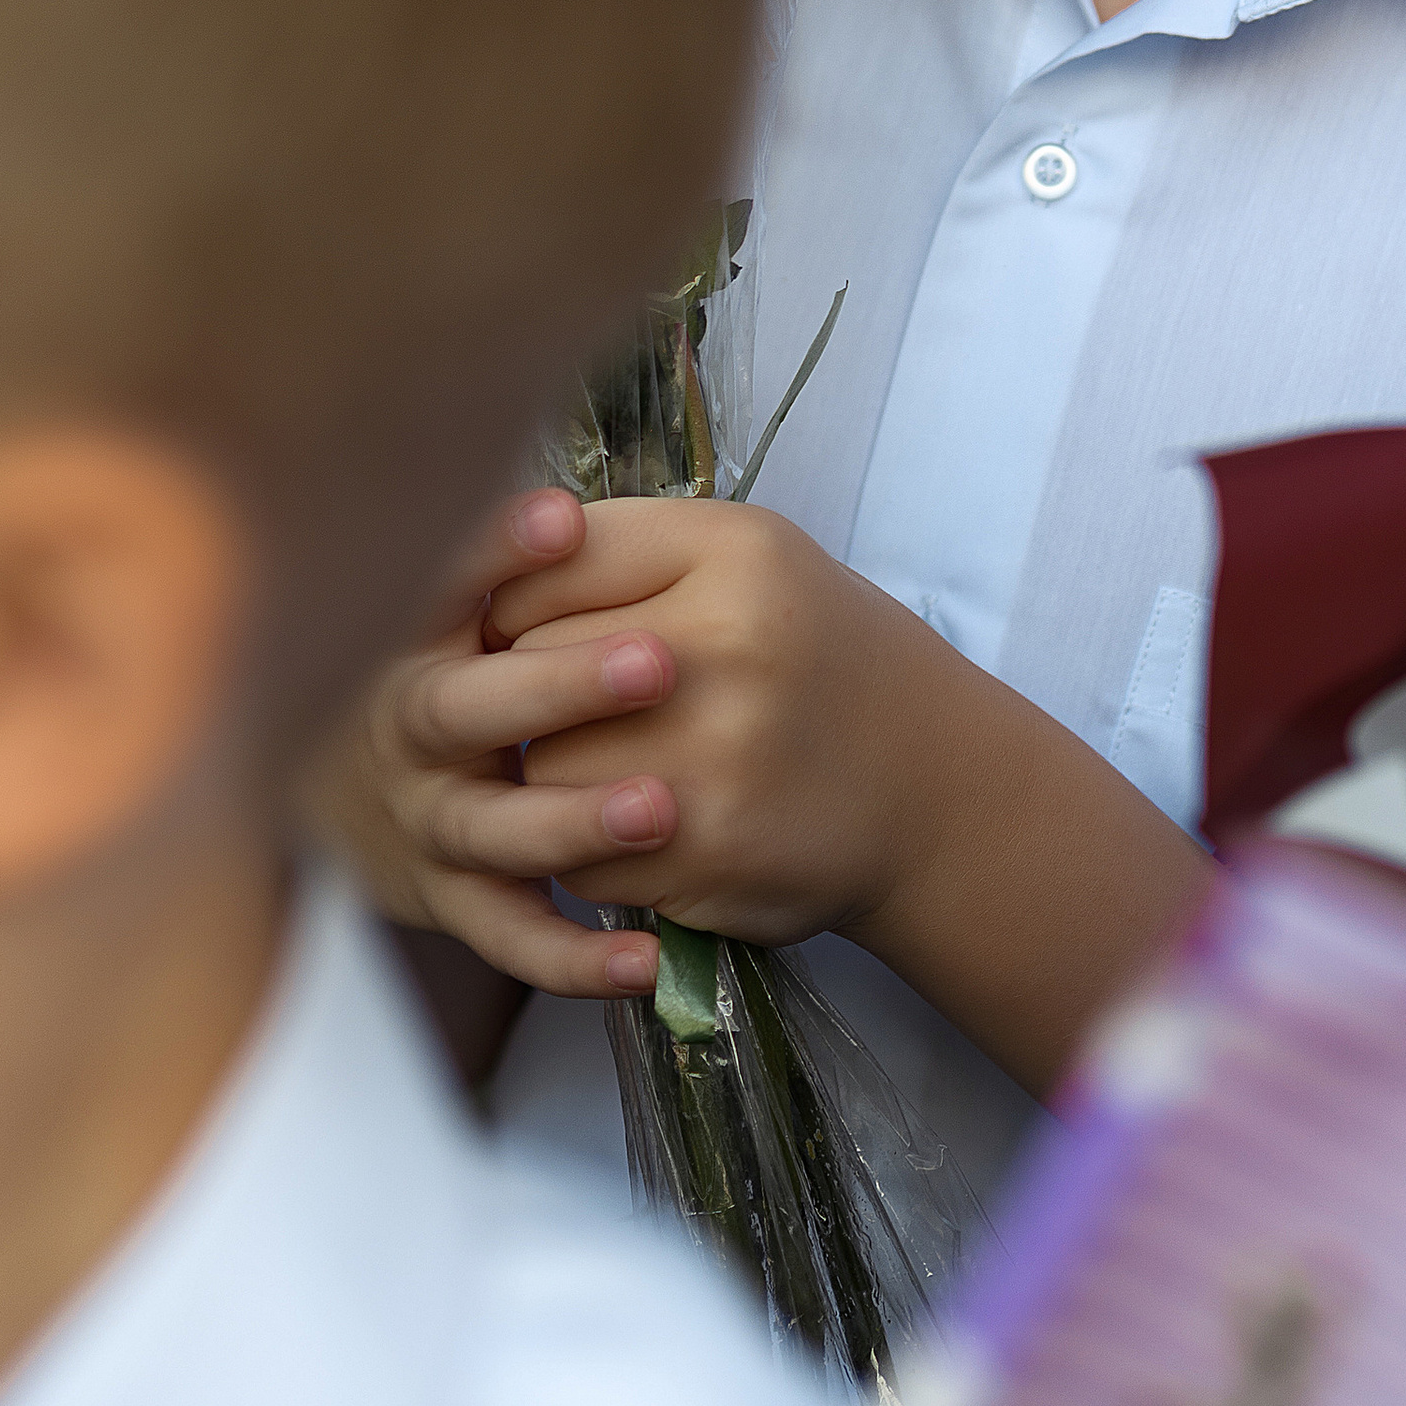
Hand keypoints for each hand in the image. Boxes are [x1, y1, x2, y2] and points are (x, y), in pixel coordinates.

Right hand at [305, 484, 677, 1001]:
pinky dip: (573, 955)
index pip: (442, 582)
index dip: (494, 552)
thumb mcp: (451, 598)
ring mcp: (430, 818)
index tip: (563, 522)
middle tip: (656, 664)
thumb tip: (569, 504)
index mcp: (413, 634)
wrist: (355, 784)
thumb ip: (503, 555)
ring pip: (492, 829)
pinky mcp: (455, 898)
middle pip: (463, 707)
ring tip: (658, 807)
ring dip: (572, 822)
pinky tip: (645, 957)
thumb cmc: (448, 660)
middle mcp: (408, 728)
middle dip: (557, 688)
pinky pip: (511, 935)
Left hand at [492, 497, 988, 945]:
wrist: (932, 785)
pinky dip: (592, 852)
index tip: (551, 622)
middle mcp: (727, 646)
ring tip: (625, 763)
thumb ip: (617, 549)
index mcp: (732, 552)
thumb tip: (474, 585)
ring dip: (557, 778)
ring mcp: (717, 759)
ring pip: (541, 769)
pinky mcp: (708, 857)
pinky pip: (578, 856)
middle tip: (597, 701)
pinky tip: (653, 825)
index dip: (528, 600)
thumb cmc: (812, 653)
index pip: (545, 565)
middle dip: (540, 690)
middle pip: (532, 665)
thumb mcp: (746, 558)